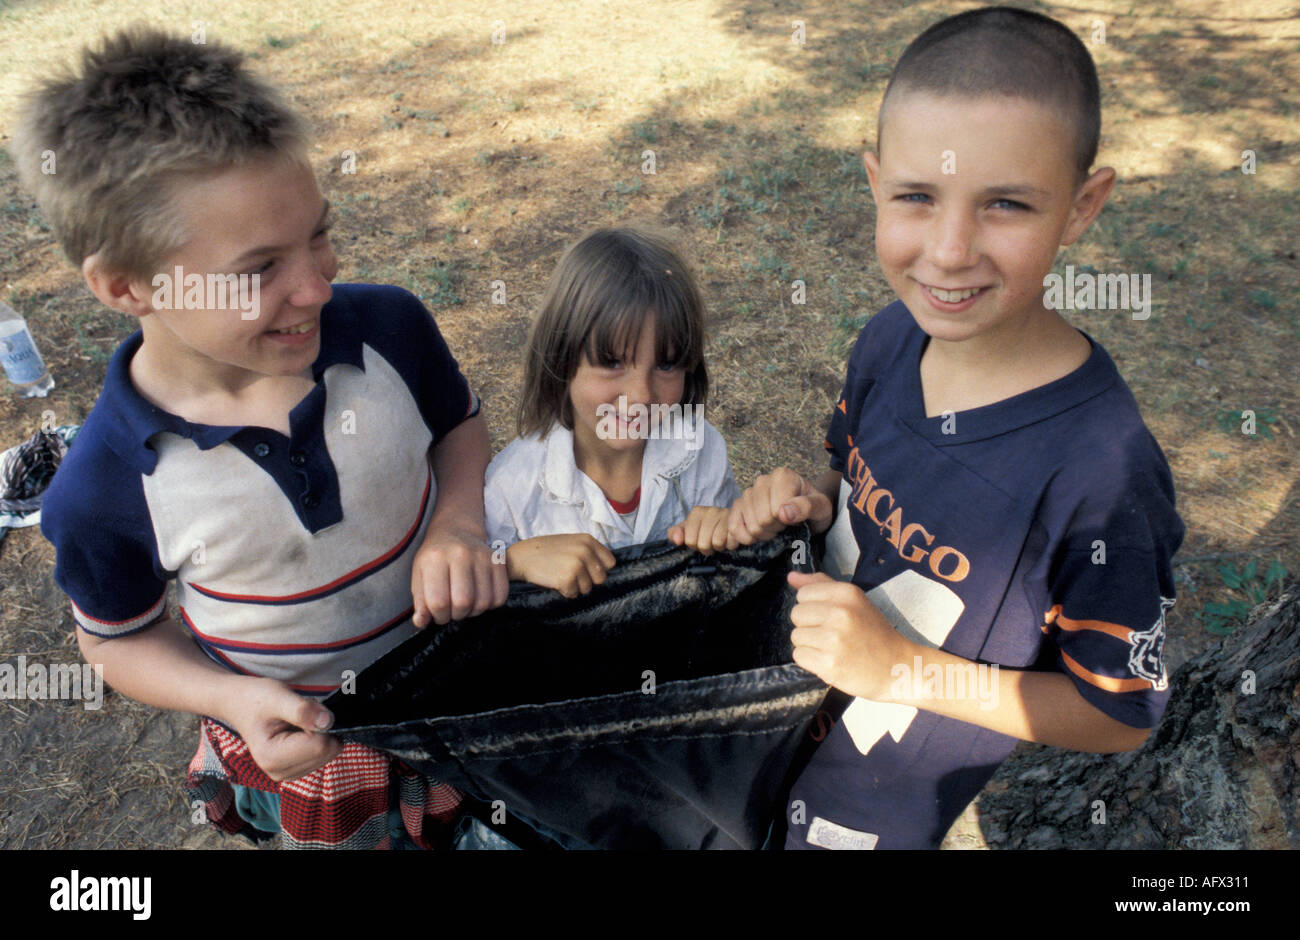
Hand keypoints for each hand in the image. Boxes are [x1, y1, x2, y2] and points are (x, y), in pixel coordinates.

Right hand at [223, 676, 342, 781]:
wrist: (240, 704)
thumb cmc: (256, 699)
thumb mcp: (279, 697)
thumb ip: (302, 710)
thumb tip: (328, 722)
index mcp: (272, 757)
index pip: (320, 745)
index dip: (319, 722)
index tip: (302, 710)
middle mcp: (279, 772)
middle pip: (326, 752)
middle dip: (320, 728)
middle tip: (299, 715)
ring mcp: (288, 773)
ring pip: (327, 754)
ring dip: (319, 733)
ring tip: (296, 722)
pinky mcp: (295, 770)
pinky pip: (322, 755)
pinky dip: (316, 739)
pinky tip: (298, 731)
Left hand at [412, 524, 509, 626]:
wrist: (456, 531)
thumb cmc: (435, 558)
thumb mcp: (419, 575)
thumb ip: (420, 601)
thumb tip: (421, 622)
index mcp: (435, 559)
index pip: (438, 601)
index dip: (438, 616)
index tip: (438, 613)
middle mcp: (460, 554)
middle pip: (463, 603)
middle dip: (456, 615)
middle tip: (452, 610)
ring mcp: (482, 557)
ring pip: (483, 602)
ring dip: (473, 612)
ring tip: (465, 605)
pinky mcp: (498, 561)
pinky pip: (500, 596)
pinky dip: (490, 605)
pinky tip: (479, 598)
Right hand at [505, 533, 616, 597]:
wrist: (522, 556)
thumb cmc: (545, 550)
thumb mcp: (571, 542)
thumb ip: (588, 551)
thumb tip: (604, 568)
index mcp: (588, 541)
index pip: (610, 563)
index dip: (598, 569)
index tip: (587, 570)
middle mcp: (585, 552)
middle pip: (600, 578)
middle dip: (587, 580)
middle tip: (570, 574)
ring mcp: (577, 566)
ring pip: (587, 588)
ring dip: (575, 586)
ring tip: (560, 575)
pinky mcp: (567, 579)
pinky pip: (573, 594)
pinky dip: (564, 592)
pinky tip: (554, 581)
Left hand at [668, 505, 736, 554]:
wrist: (731, 521)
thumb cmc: (706, 528)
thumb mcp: (687, 530)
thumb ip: (674, 534)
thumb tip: (677, 540)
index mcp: (697, 512)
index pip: (690, 541)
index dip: (695, 545)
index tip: (699, 539)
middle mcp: (711, 510)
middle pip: (703, 544)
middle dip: (707, 548)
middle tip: (710, 541)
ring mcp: (725, 515)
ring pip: (717, 543)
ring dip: (719, 547)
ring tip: (720, 540)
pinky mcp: (738, 523)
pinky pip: (731, 542)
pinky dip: (730, 545)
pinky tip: (729, 538)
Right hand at [729, 468, 833, 544]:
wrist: (807, 512)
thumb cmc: (814, 509)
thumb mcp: (822, 508)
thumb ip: (808, 507)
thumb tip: (784, 513)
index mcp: (782, 476)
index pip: (775, 510)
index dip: (785, 522)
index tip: (794, 519)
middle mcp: (762, 480)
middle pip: (761, 519)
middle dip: (774, 529)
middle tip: (784, 525)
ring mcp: (748, 492)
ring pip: (749, 525)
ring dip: (763, 534)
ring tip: (774, 527)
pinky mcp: (738, 505)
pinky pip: (733, 526)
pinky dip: (744, 537)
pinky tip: (756, 535)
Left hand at [787, 571, 913, 701]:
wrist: (897, 668)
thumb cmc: (874, 633)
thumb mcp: (854, 601)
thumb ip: (822, 585)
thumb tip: (791, 577)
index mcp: (847, 593)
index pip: (804, 594)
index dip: (813, 607)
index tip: (830, 617)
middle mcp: (840, 613)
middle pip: (796, 614)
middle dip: (809, 625)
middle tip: (832, 634)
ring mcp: (834, 639)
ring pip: (796, 636)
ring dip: (810, 644)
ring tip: (832, 648)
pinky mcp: (829, 663)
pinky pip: (799, 656)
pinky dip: (811, 661)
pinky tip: (830, 660)